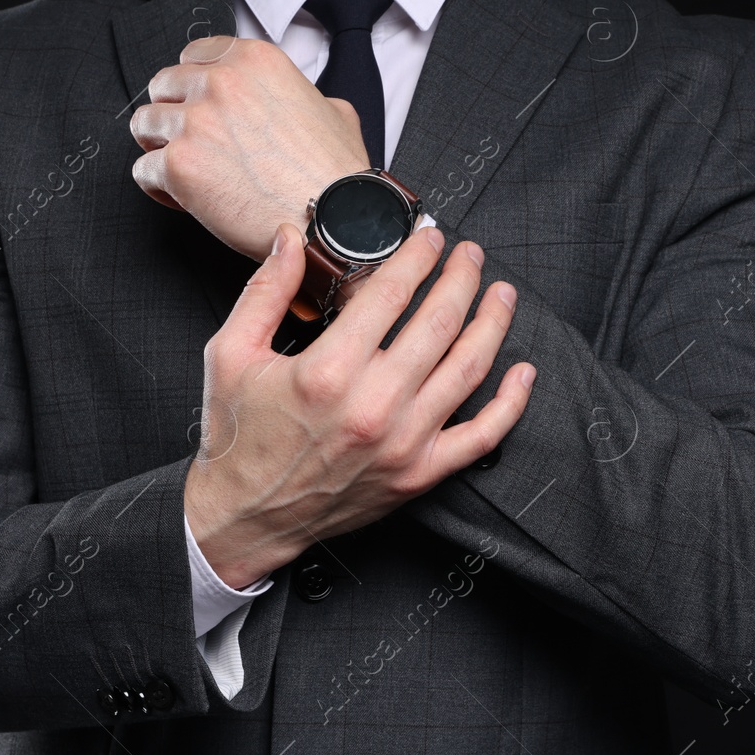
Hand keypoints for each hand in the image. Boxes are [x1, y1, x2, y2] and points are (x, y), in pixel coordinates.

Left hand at [130, 36, 370, 260]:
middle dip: (173, 113)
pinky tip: (186, 198)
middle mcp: (220, 83)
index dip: (195, 84)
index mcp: (253, 61)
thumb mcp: (334, 109)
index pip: (194, 55)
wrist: (337, 218)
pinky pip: (142, 170)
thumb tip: (293, 103)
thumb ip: (298, 95)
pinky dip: (159, 187)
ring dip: (160, 147)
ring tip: (185, 170)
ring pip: (144, 124)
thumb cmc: (337, 174)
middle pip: (163, 86)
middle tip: (192, 141)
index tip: (200, 104)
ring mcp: (195, 122)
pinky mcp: (179, 165)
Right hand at [183, 221, 534, 588]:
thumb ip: (264, 291)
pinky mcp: (420, 473)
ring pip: (469, 368)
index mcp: (328, 371)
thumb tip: (289, 238)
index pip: (392, 293)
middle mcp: (374, 405)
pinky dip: (511, 401)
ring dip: (493, 323)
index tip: (431, 236)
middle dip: (462, 277)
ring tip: (501, 293)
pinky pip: (483, 435)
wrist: (246, 517)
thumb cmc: (239, 437)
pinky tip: (523, 370)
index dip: (419, 255)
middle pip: (440, 321)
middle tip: (470, 254)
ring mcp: (404, 442)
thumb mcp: (231, 354)